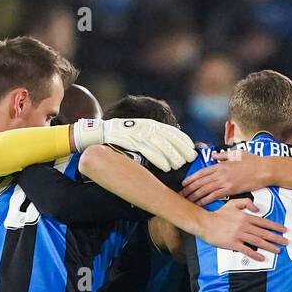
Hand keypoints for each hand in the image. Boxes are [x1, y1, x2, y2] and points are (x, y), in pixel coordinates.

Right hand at [73, 118, 196, 171]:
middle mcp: (146, 126)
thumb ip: (153, 140)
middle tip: (190, 160)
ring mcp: (138, 132)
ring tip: (179, 165)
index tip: (192, 151)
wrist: (99, 133)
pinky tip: (166, 167)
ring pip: (161, 144)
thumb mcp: (139, 134)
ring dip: (172, 155)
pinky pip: (148, 150)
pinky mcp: (131, 139)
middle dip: (181, 149)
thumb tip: (169, 152)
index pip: (172, 132)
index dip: (184, 141)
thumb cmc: (121, 138)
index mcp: (150, 124)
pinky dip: (159, 158)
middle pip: (170, 138)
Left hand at [181, 150, 267, 205]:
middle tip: (181, 195)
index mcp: (220, 164)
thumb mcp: (236, 153)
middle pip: (200, 182)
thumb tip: (213, 155)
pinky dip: (205, 200)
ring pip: (205, 189)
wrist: (264, 169)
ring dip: (194, 196)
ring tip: (186, 201)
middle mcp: (220, 173)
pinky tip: (199, 204)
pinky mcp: (230, 190)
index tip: (184, 184)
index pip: (202, 172)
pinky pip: (214, 196)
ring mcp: (225, 181)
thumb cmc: (252, 161)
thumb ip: (223, 155)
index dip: (191, 179)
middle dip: (189, 189)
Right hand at [200, 199, 287, 259]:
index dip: (275, 226)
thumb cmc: (219, 214)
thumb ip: (246, 203)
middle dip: (276, 238)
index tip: (283, 230)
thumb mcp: (233, 204)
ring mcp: (239, 235)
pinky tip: (262, 258)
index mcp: (245, 217)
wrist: (206, 223)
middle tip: (285, 242)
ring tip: (278, 250)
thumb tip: (257, 208)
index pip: (264, 222)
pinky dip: (255, 254)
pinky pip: (246, 250)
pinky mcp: (233, 243)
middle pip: (263, 233)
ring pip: (258, 242)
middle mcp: (244, 226)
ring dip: (269, 246)